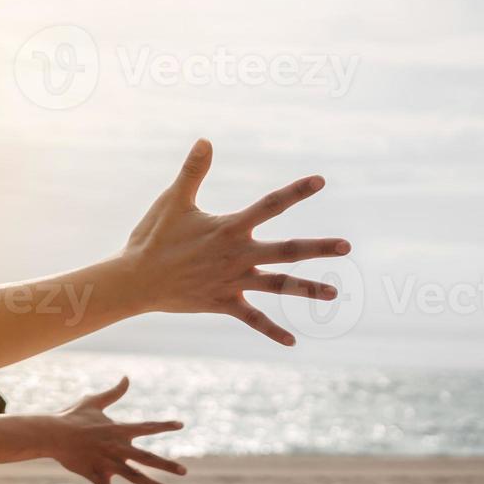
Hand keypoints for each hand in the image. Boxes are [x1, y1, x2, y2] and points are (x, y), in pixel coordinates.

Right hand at [48, 377, 184, 483]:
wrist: (52, 434)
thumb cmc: (72, 416)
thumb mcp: (94, 401)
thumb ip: (114, 393)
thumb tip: (127, 378)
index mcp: (118, 429)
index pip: (147, 427)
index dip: (164, 425)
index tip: (181, 425)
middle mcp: (117, 447)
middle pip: (147, 457)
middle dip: (167, 465)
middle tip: (184, 471)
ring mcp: (107, 463)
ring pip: (134, 476)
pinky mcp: (96, 475)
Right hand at [125, 138, 350, 344]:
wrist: (136, 279)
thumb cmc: (153, 236)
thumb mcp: (173, 200)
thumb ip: (193, 171)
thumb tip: (205, 140)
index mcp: (229, 228)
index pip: (270, 205)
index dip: (296, 192)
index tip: (320, 181)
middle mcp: (238, 255)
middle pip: (286, 250)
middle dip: (317, 248)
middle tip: (347, 246)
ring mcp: (233, 281)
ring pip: (278, 286)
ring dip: (307, 289)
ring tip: (334, 293)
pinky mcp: (223, 302)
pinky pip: (253, 318)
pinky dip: (272, 331)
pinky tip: (293, 342)